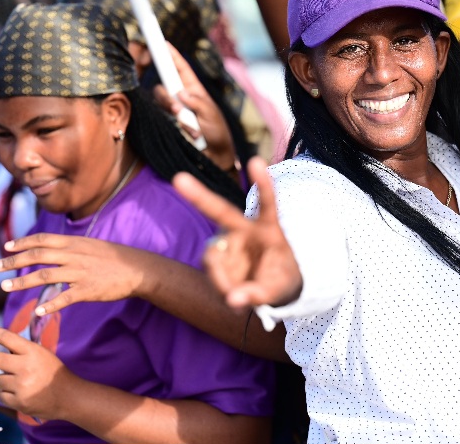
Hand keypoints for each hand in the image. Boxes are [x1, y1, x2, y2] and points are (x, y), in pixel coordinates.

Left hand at [0, 234, 149, 315]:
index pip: (42, 240)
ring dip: (23, 281)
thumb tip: (54, 249)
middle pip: (38, 256)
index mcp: (75, 243)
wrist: (138, 269)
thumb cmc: (115, 258)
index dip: (23, 243)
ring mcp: (80, 272)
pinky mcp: (87, 290)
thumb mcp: (92, 245)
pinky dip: (50, 304)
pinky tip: (37, 310)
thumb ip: (72, 248)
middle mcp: (74, 255)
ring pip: (45, 275)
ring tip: (6, 286)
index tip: (7, 247)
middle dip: (14, 261)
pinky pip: (64, 298)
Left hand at [0, 326, 74, 419]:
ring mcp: (21, 385)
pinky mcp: (19, 401)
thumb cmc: (54, 372)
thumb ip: (23, 350)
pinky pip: (1, 395)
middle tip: (0, 362)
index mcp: (32, 351)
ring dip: (3, 380)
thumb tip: (0, 345)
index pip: (6, 337)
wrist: (68, 395)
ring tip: (16, 382)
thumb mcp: (42, 354)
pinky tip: (18, 393)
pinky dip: (7, 394)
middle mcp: (25, 366)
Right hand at [152, 44, 236, 170]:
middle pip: (164, 86)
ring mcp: (175, 111)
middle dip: (166, 96)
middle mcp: (182, 98)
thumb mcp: (211, 115)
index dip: (171, 56)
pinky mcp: (170, 124)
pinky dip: (178, 126)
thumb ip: (197, 102)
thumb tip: (181, 92)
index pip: (181, 69)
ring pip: (161, 103)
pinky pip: (163, 120)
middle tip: (177, 109)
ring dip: (173, 113)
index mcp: (195, 90)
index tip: (162, 44)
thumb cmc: (218, 133)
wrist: (215, 156)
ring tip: (190, 127)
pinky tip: (192, 133)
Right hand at [173, 157, 301, 308]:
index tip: (256, 160)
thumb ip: (259, 294)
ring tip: (236, 296)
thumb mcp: (279, 289)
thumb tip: (233, 300)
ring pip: (213, 255)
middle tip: (178, 179)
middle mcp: (244, 229)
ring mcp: (227, 241)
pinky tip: (232, 294)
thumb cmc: (281, 279)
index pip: (267, 203)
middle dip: (198, 195)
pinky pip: (211, 267)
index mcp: (268, 228)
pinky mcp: (217, 255)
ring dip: (220, 276)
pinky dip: (219, 284)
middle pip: (220, 210)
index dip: (262, 183)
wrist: (272, 287)